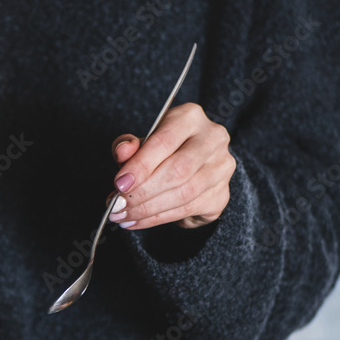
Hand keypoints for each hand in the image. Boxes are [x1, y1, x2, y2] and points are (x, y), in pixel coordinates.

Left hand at [109, 103, 235, 229]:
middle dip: (143, 192)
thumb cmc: (162, 152)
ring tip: (124, 216)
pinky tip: (138, 221)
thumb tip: (122, 152)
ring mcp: (221, 168)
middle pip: (177, 171)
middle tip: (118, 206)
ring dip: (148, 210)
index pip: (164, 142)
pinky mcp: (222, 195)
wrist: (192, 169)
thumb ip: (129, 146)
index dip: (140, 166)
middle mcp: (213, 139)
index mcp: (190, 118)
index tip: (119, 184)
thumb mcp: (141, 143)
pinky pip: (187, 210)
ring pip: (184, 194)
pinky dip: (158, 219)